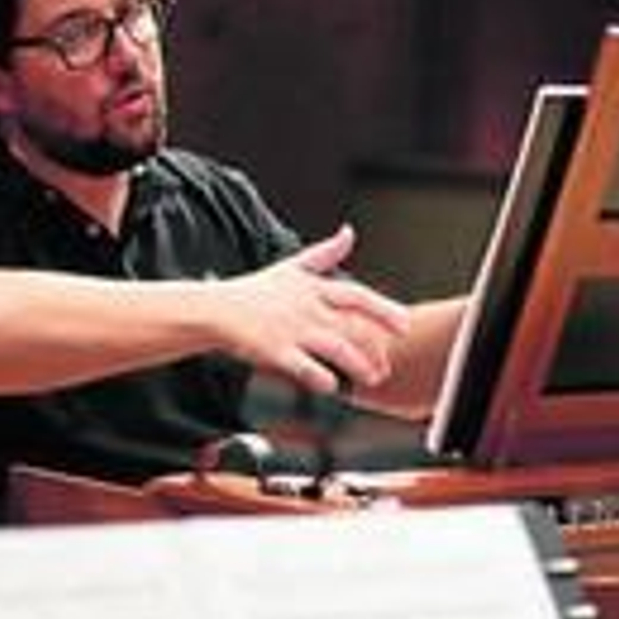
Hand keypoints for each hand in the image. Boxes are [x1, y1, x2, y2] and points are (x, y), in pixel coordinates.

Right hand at [217, 224, 411, 394]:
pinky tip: (331, 386)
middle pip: (353, 326)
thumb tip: (349, 233)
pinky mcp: (274, 350)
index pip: (358, 296)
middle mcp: (307, 306)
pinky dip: (322, 379)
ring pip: (337, 348)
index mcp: (313, 287)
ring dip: (358, 366)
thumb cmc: (254, 293)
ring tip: (370, 379)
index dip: (384, 311)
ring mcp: (291, 329)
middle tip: (386, 366)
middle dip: (375, 348)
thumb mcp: (291, 267)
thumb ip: (325, 253)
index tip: (404, 325)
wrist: (213, 310)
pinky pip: (306, 368)